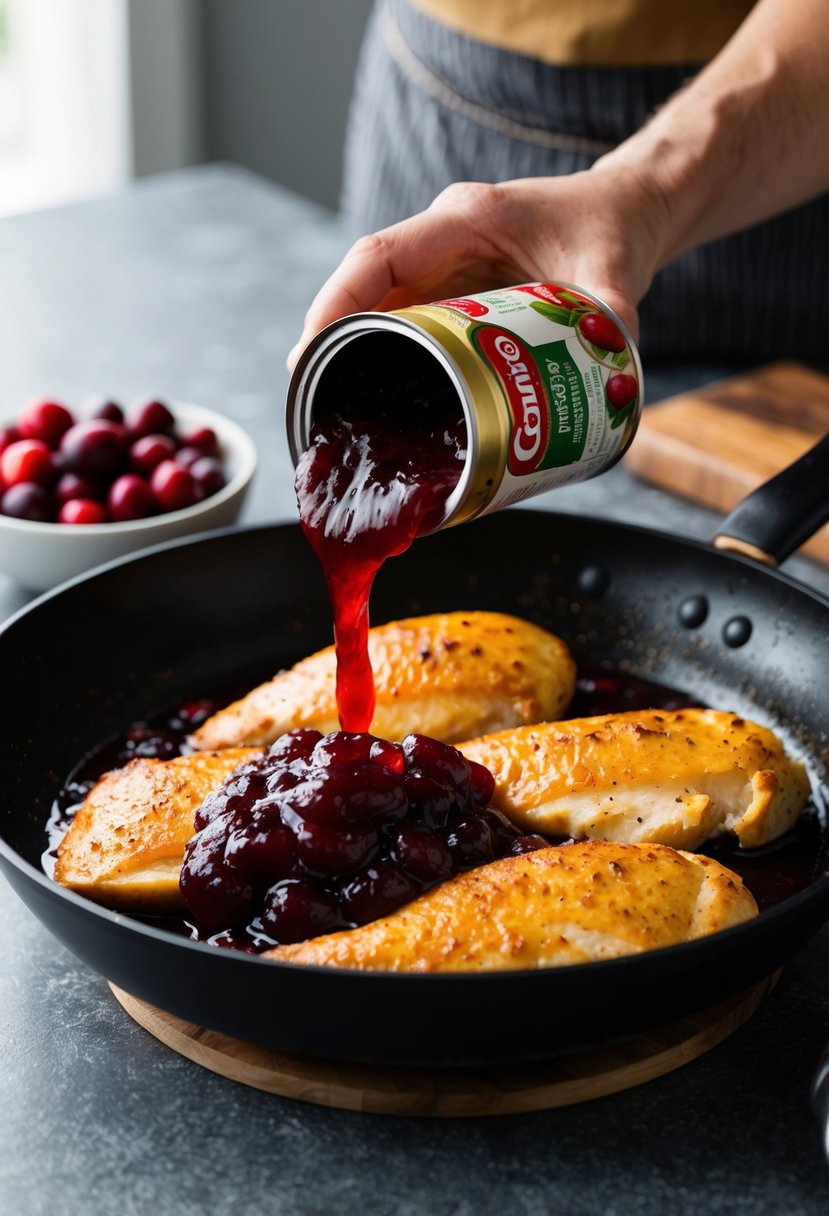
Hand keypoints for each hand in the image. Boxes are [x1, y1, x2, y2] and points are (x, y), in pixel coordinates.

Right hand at [288, 166, 668, 367]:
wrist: (626, 212)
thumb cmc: (612, 227)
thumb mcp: (616, 271)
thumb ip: (613, 315)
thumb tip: (612, 375)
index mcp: (467, 219)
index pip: (380, 256)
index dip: (338, 300)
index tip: (312, 349)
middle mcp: (444, 239)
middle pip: (367, 286)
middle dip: (332, 337)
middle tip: (312, 395)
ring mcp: (445, 264)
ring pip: (380, 305)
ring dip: (353, 350)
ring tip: (332, 404)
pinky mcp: (453, 289)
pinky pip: (406, 319)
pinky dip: (387, 354)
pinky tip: (377, 395)